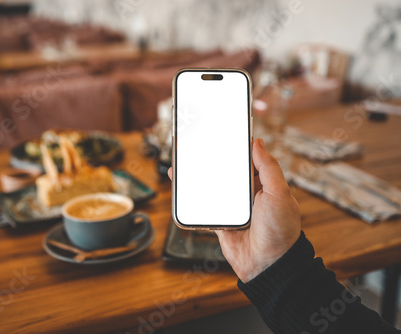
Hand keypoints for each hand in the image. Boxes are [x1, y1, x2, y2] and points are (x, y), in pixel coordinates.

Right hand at [168, 138, 300, 281]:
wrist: (267, 265)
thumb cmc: (280, 231)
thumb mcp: (279, 194)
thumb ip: (269, 167)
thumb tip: (259, 142)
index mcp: (262, 185)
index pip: (247, 161)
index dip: (235, 148)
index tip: (222, 134)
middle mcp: (246, 195)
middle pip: (226, 173)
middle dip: (212, 160)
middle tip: (196, 145)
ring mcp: (232, 209)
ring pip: (212, 188)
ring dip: (199, 177)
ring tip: (184, 162)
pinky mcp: (220, 222)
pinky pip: (203, 207)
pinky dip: (192, 198)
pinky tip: (182, 187)